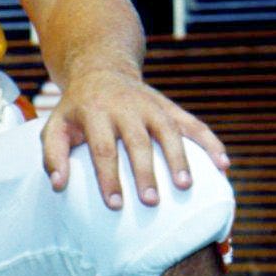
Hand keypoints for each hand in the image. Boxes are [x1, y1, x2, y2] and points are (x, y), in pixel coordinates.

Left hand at [43, 64, 227, 208]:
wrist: (102, 71)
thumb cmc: (76, 110)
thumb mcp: (55, 126)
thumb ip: (52, 155)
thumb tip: (58, 186)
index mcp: (95, 112)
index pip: (103, 148)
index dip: (109, 177)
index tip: (115, 205)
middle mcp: (126, 107)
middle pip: (138, 142)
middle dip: (145, 173)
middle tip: (150, 202)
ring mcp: (151, 105)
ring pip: (170, 131)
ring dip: (180, 159)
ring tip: (186, 187)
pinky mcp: (170, 107)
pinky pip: (194, 124)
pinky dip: (210, 143)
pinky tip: (223, 165)